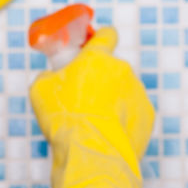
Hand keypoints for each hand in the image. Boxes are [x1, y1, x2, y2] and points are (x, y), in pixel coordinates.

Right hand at [29, 26, 155, 187]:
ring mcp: (138, 92)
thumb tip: (53, 77)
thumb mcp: (40, 90)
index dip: (100, 39)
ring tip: (93, 123)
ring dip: (111, 101)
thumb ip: (50, 75)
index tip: (94, 47)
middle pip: (112, 69)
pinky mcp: (146, 115)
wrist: (90, 153)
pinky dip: (122, 120)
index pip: (107, 34)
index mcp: (99, 57)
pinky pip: (132, 112)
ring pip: (123, 91)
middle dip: (100, 79)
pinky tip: (106, 134)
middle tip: (82, 98)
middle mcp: (123, 70)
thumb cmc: (64, 120)